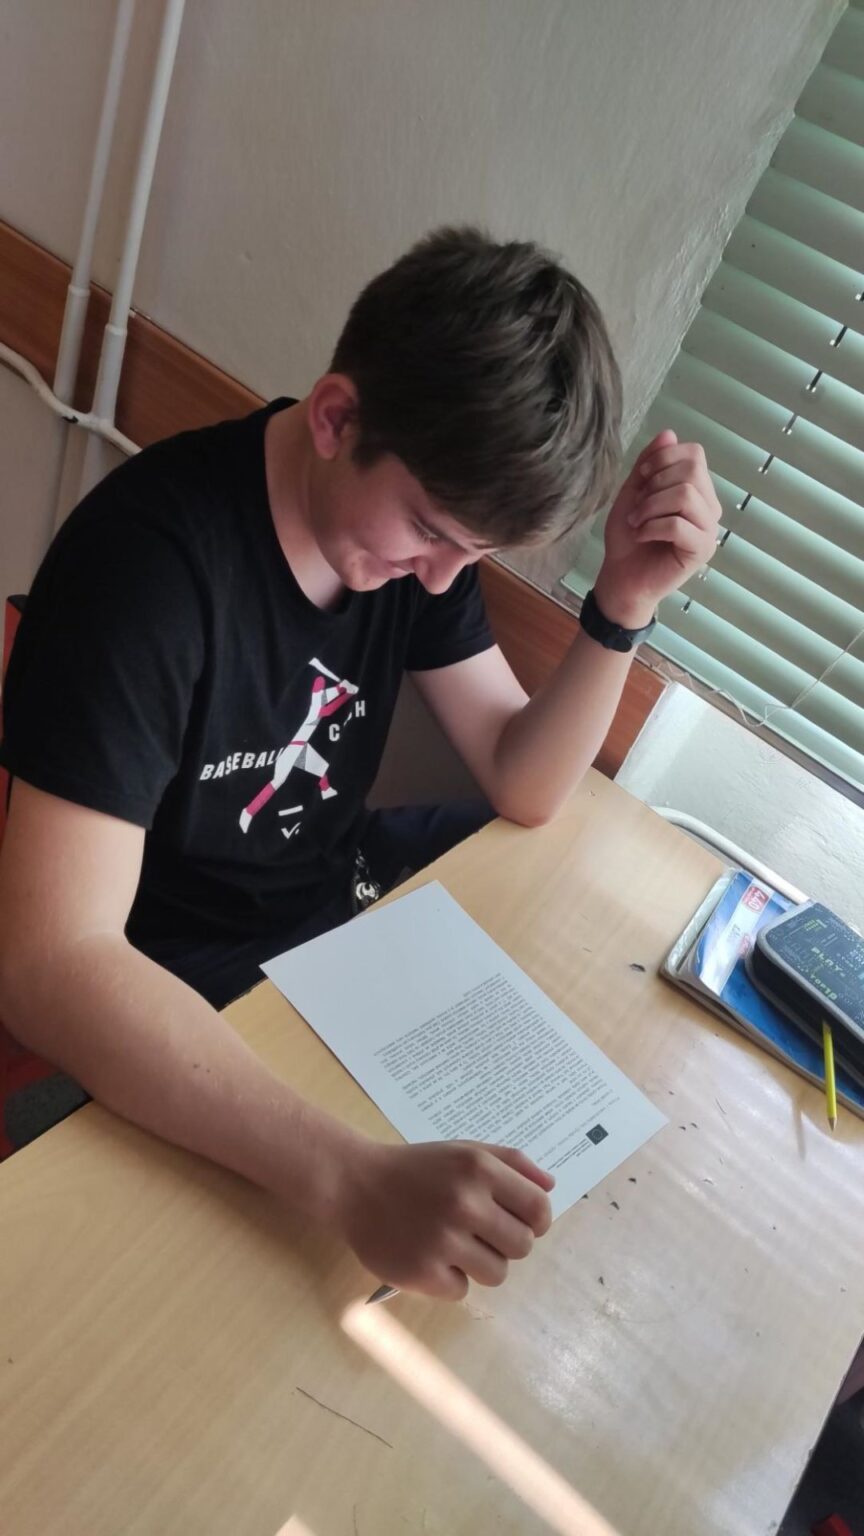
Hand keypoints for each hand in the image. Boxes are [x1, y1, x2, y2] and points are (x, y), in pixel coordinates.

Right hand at [335, 1139, 554, 1298]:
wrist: (354, 1184)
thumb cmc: (416, 1169)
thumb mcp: (464, 1151)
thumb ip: (511, 1163)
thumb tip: (550, 1187)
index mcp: (479, 1170)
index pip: (539, 1209)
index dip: (536, 1221)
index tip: (519, 1222)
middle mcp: (465, 1203)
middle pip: (522, 1247)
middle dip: (506, 1243)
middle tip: (480, 1233)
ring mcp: (443, 1241)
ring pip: (496, 1274)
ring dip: (480, 1264)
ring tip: (454, 1246)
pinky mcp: (422, 1273)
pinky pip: (461, 1290)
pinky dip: (449, 1280)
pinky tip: (430, 1257)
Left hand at [594, 429, 721, 627]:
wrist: (621, 578)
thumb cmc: (628, 538)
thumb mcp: (633, 493)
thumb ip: (650, 464)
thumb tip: (669, 433)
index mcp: (697, 490)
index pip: (695, 453)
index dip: (663, 459)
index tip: (641, 478)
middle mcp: (709, 507)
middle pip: (692, 470)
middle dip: (656, 483)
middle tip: (638, 506)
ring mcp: (708, 529)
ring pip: (686, 495)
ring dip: (651, 506)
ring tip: (637, 522)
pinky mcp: (701, 551)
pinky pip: (679, 524)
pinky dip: (652, 527)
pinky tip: (642, 535)